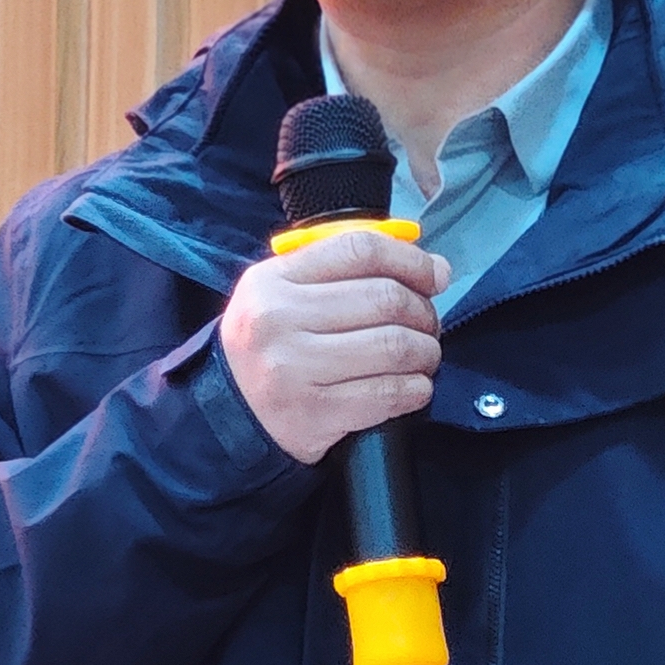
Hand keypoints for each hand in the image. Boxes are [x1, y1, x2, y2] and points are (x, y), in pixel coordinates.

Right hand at [217, 230, 452, 464]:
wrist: (229, 414)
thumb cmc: (271, 346)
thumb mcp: (284, 293)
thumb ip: (347, 271)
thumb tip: (435, 269)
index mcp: (273, 280)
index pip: (360, 249)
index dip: (411, 260)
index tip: (434, 276)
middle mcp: (279, 320)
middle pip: (385, 298)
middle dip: (423, 312)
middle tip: (427, 325)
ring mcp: (295, 369)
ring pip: (395, 346)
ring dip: (425, 352)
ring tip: (422, 356)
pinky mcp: (315, 414)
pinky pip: (389, 394)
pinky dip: (416, 388)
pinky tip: (413, 386)